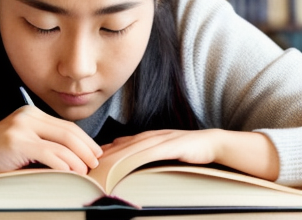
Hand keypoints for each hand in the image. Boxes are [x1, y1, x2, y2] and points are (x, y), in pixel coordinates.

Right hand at [0, 106, 102, 176]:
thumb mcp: (23, 141)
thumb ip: (44, 141)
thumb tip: (76, 155)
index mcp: (31, 113)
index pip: (66, 126)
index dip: (84, 140)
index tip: (95, 152)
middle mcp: (27, 116)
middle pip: (67, 132)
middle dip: (86, 149)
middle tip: (95, 162)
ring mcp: (21, 127)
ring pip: (61, 143)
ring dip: (78, 159)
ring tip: (84, 171)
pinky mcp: (17, 142)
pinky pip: (49, 153)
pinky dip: (63, 165)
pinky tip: (70, 172)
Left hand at [100, 129, 279, 180]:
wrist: (211, 143)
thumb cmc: (187, 149)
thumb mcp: (163, 150)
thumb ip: (145, 152)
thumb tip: (126, 158)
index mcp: (147, 137)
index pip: (121, 144)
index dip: (105, 151)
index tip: (90, 159)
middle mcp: (151, 136)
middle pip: (124, 146)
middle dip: (106, 155)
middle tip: (91, 163)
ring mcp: (162, 140)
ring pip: (134, 148)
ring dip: (118, 156)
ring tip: (103, 165)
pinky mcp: (173, 146)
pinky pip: (153, 152)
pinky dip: (139, 157)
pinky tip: (129, 162)